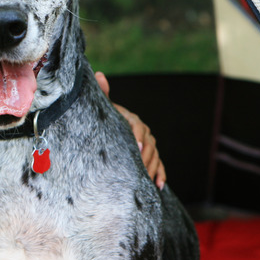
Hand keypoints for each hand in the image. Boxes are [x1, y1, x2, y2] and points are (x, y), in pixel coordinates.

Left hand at [95, 71, 165, 189]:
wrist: (110, 130)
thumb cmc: (106, 119)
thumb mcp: (104, 108)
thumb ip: (103, 93)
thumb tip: (99, 74)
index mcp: (132, 120)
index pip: (138, 127)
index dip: (139, 136)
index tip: (137, 147)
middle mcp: (144, 132)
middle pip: (149, 145)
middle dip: (145, 157)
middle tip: (140, 169)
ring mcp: (149, 144)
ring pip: (154, 156)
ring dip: (152, 168)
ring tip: (146, 179)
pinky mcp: (151, 156)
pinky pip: (159, 166)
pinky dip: (160, 175)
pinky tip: (158, 185)